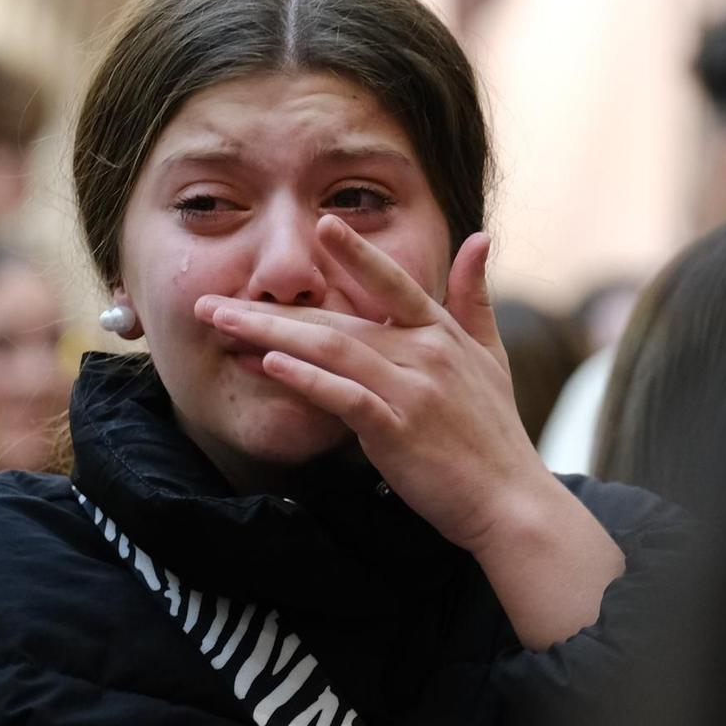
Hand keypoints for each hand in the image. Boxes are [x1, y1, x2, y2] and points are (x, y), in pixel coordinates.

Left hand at [195, 215, 546, 555]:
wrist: (510, 500)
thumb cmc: (495, 434)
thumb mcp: (491, 357)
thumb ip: (474, 298)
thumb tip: (478, 237)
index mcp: (440, 334)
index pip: (392, 283)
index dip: (357, 252)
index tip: (320, 225)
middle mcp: (424, 353)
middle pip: (338, 319)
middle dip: (272, 308)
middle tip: (214, 301)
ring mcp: (410, 391)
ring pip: (332, 349)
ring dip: (270, 333)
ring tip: (222, 323)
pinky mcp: (397, 431)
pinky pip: (344, 397)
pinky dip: (306, 379)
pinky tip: (268, 365)